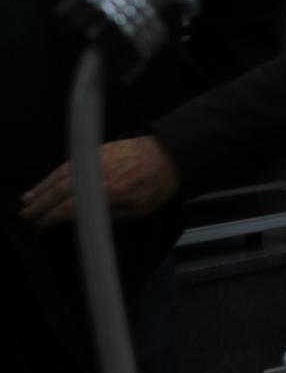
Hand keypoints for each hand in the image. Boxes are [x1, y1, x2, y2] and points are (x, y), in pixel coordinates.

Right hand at [19, 137, 181, 226]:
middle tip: (26, 215)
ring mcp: (98, 158)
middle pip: (62, 189)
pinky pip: (71, 162)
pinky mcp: (99, 149)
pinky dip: (55, 172)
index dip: (53, 216)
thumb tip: (88, 220)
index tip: (40, 224)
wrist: (173, 152)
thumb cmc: (161, 182)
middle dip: (41, 203)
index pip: (74, 205)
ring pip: (62, 174)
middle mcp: (100, 172)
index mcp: (111, 190)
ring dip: (42, 187)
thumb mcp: (142, 207)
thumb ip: (113, 214)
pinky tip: (46, 181)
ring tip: (27, 200)